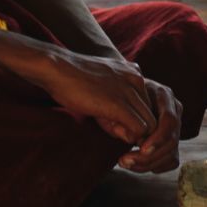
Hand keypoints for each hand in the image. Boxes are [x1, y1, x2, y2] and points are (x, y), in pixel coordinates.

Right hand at [40, 50, 157, 143]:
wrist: (56, 68)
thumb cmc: (73, 80)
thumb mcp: (103, 89)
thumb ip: (118, 108)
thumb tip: (131, 134)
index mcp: (134, 73)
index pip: (147, 104)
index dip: (133, 117)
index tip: (114, 118)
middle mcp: (137, 79)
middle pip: (151, 115)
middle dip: (135, 128)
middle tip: (111, 126)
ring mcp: (129, 91)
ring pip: (148, 124)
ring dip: (131, 133)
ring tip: (108, 126)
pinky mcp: (119, 104)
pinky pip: (138, 129)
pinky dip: (129, 137)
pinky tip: (110, 131)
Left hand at [119, 80, 183, 173]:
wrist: (121, 96)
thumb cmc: (117, 95)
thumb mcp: (118, 98)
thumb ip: (124, 115)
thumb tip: (132, 138)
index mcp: (164, 95)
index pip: (170, 120)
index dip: (158, 137)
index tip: (142, 149)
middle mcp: (174, 110)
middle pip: (172, 140)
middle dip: (150, 156)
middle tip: (124, 161)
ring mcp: (175, 126)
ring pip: (171, 153)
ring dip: (148, 164)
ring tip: (124, 163)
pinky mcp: (172, 140)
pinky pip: (171, 160)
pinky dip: (155, 166)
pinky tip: (136, 164)